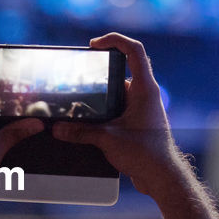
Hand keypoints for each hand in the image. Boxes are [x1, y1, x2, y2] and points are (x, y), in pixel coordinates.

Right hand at [52, 32, 181, 198]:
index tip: (94, 45)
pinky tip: (86, 119)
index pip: (134, 51)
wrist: (161, 178)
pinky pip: (117, 107)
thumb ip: (81, 131)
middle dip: (98, 73)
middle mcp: (145, 94)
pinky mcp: (137, 121)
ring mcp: (141, 107)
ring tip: (77, 100)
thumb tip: (57, 128)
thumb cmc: (146, 155)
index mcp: (145, 89)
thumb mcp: (108, 139)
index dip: (114, 40)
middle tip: (77, 76)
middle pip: (120, 71)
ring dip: (99, 95)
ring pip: (117, 92)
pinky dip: (103, 109)